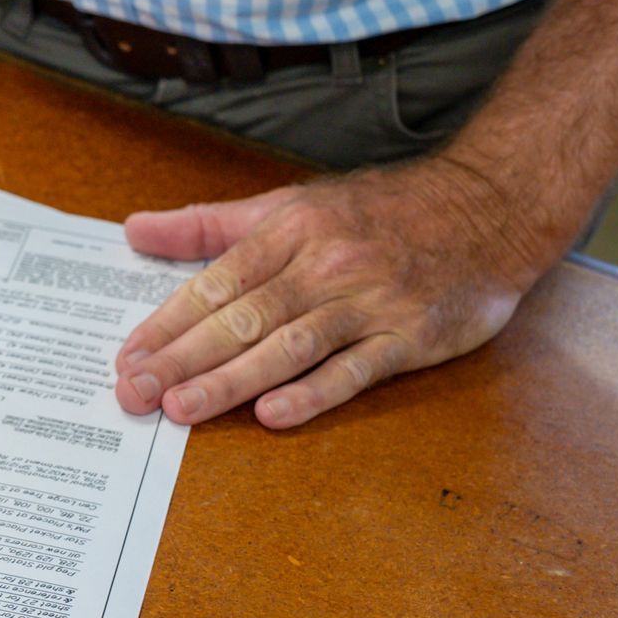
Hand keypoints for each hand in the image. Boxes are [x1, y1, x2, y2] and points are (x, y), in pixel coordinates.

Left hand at [113, 158, 551, 428]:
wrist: (490, 206)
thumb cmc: (382, 211)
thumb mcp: (291, 203)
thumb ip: (210, 224)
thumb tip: (135, 229)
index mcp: (290, 230)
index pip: (215, 284)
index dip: (167, 324)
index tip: (126, 358)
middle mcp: (326, 264)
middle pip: (243, 319)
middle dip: (182, 360)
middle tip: (134, 394)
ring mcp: (369, 301)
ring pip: (289, 346)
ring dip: (232, 380)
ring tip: (182, 409)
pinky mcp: (410, 335)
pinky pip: (356, 369)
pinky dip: (314, 392)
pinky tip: (274, 414)